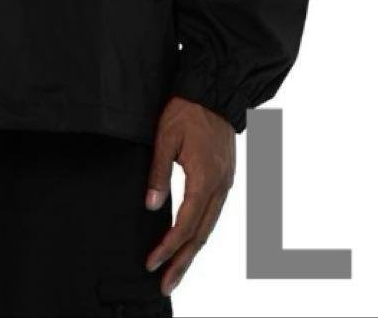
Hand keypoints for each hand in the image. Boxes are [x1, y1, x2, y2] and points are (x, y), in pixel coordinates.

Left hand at [144, 96, 235, 295]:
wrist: (214, 92)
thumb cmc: (187, 111)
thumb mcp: (165, 138)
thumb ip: (158, 173)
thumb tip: (151, 207)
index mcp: (205, 179)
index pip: (185, 224)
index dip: (168, 247)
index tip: (152, 263)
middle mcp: (220, 187)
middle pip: (201, 235)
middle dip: (182, 262)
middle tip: (165, 285)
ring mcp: (226, 184)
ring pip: (210, 227)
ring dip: (192, 251)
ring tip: (176, 271)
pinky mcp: (226, 178)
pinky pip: (214, 213)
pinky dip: (202, 232)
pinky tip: (191, 241)